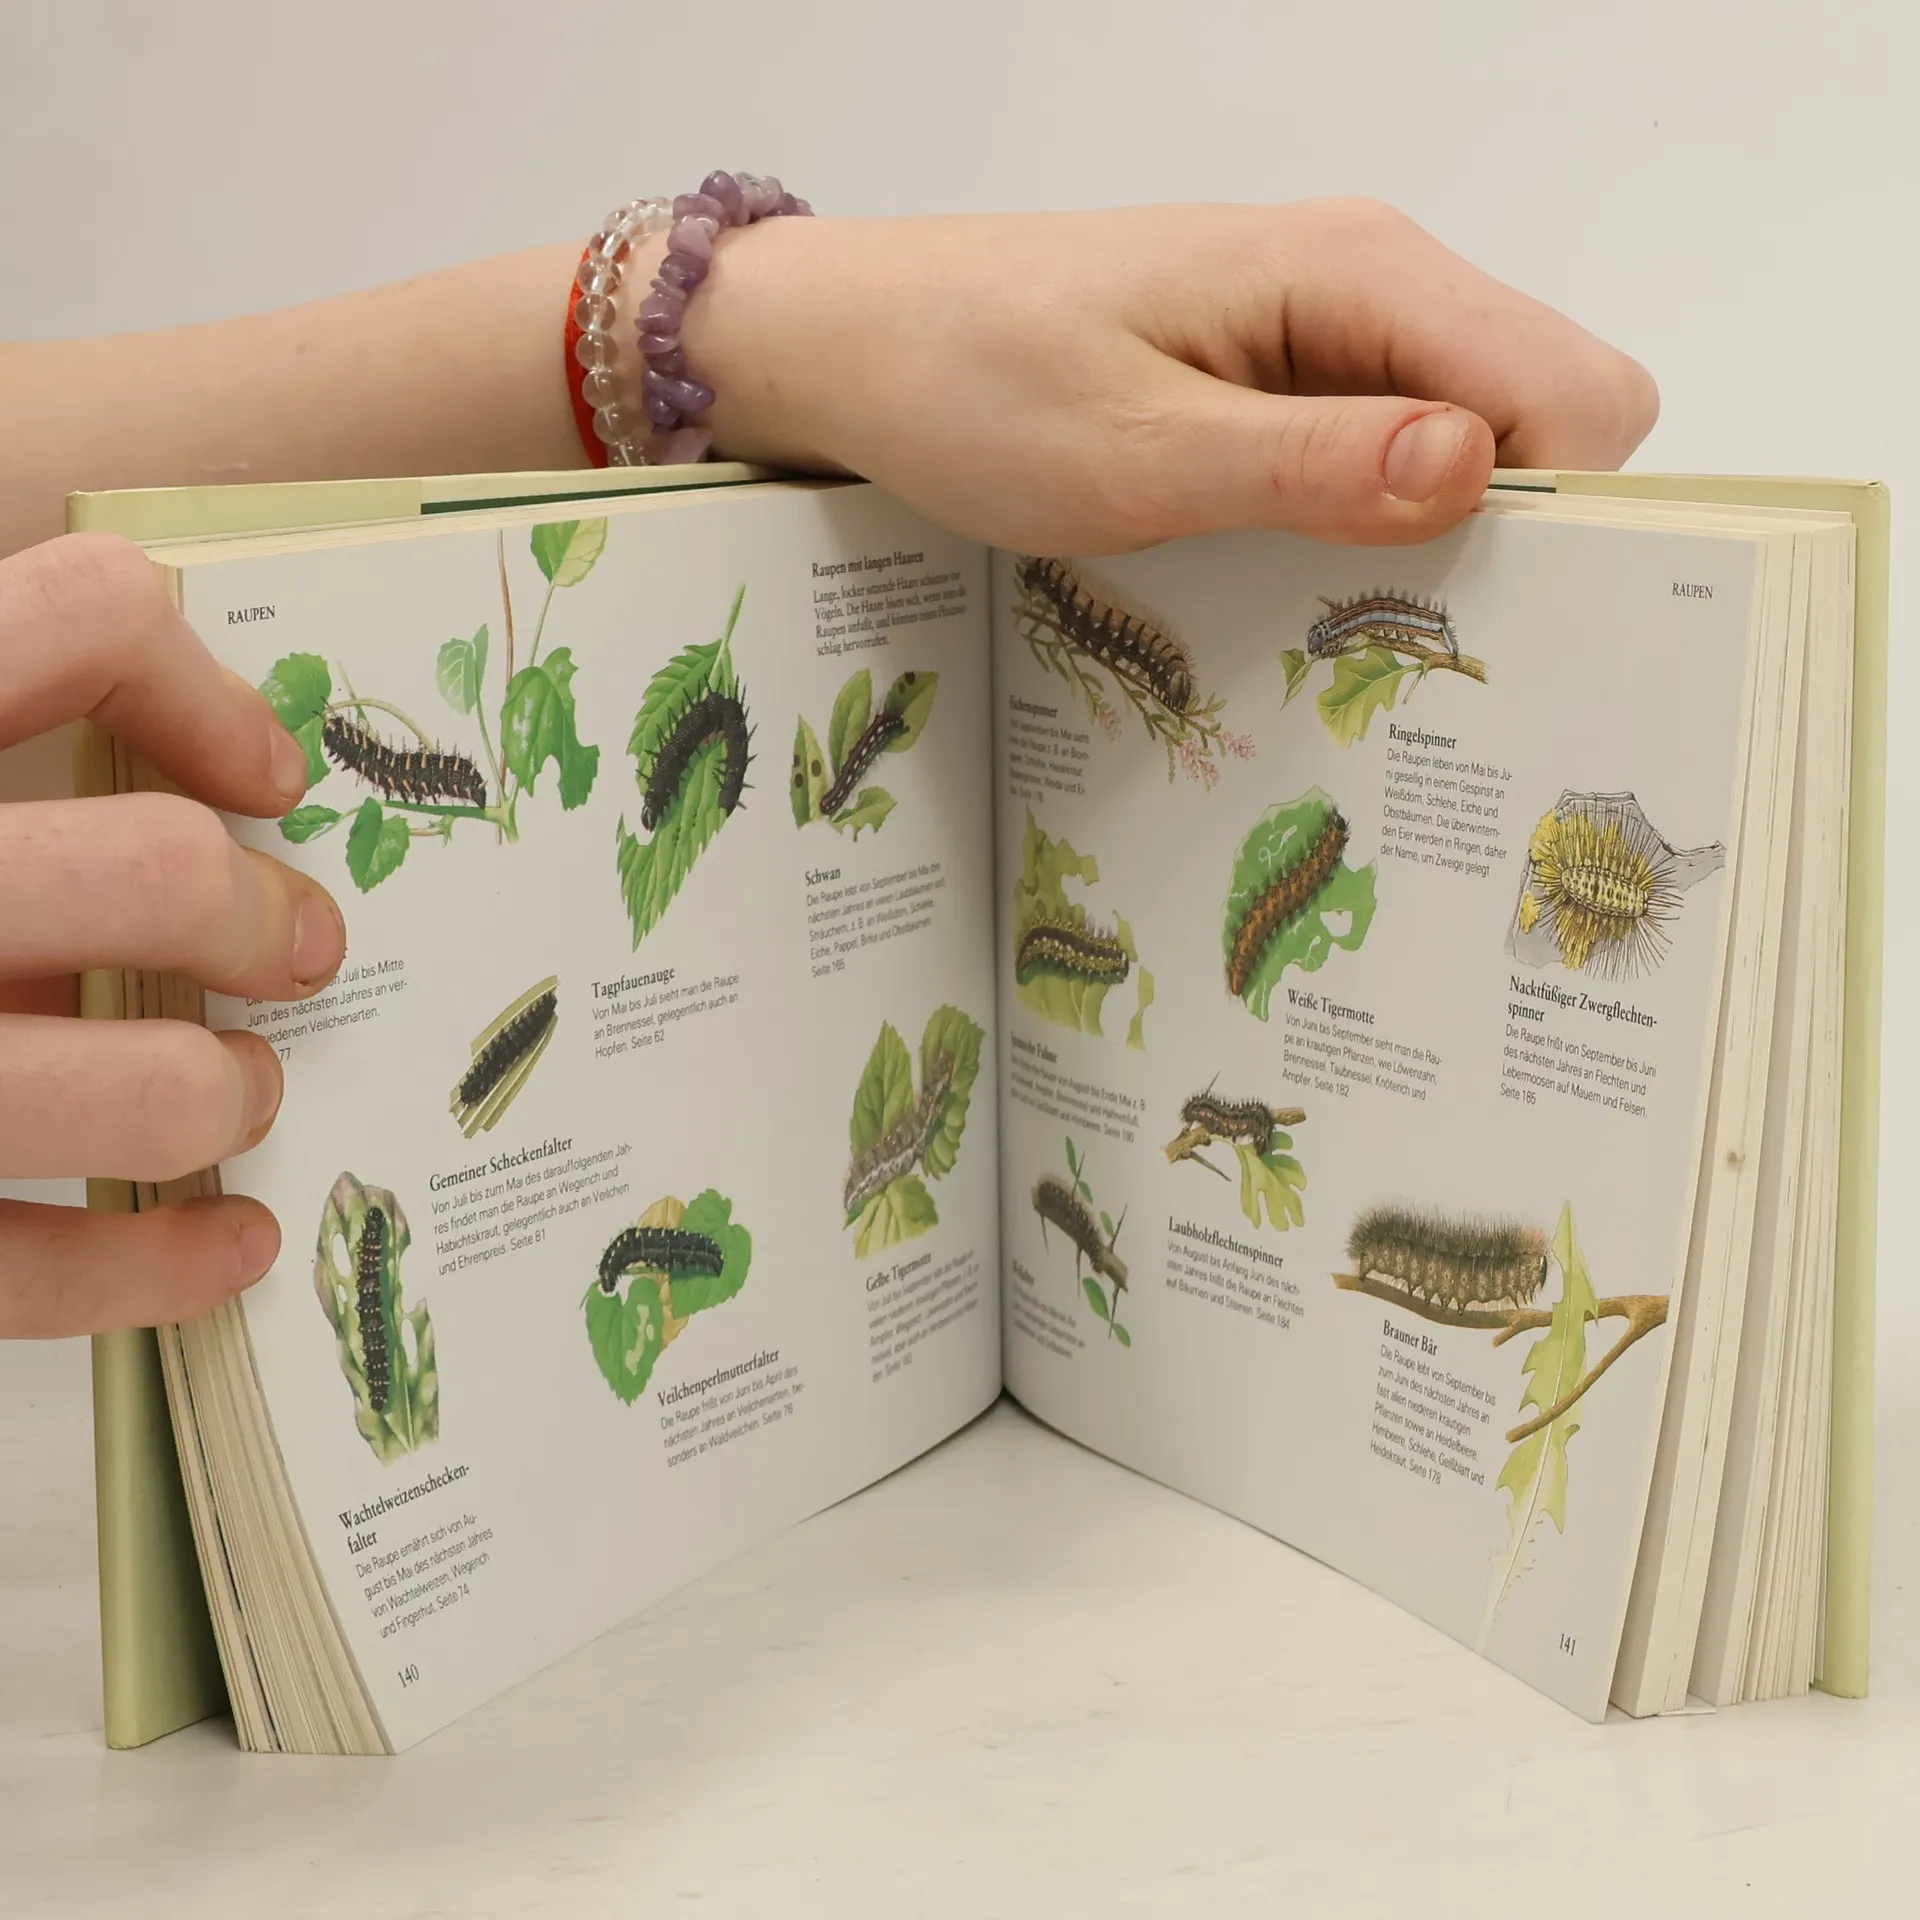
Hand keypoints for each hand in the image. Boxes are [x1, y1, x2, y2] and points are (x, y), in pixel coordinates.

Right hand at [0, 533, 345, 1335]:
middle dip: (260, 915)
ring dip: (225, 1091)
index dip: (202, 690)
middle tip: (296, 948)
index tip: (260, 777)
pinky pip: (38, 1271)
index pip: (77, 620)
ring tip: (238, 1092)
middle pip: (154, 874)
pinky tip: (230, 1244)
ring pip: (139, 1090)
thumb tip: (183, 762)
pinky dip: (168, 1265)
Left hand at [694, 198, 1658, 552]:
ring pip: (1471, 440)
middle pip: (1547, 415)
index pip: (1576, 393)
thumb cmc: (971, 381)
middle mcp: (1371, 285)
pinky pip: (1386, 450)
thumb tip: (1479, 474)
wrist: (858, 341)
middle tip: (1410, 653)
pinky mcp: (1281, 377)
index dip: (1569, 517)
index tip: (1492, 633)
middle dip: (1515, 536)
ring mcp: (1328, 330)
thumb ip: (1308, 464)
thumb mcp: (1134, 452)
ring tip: (1352, 637)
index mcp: (1360, 273)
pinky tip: (1304, 587)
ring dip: (1437, 538)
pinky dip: (1373, 521)